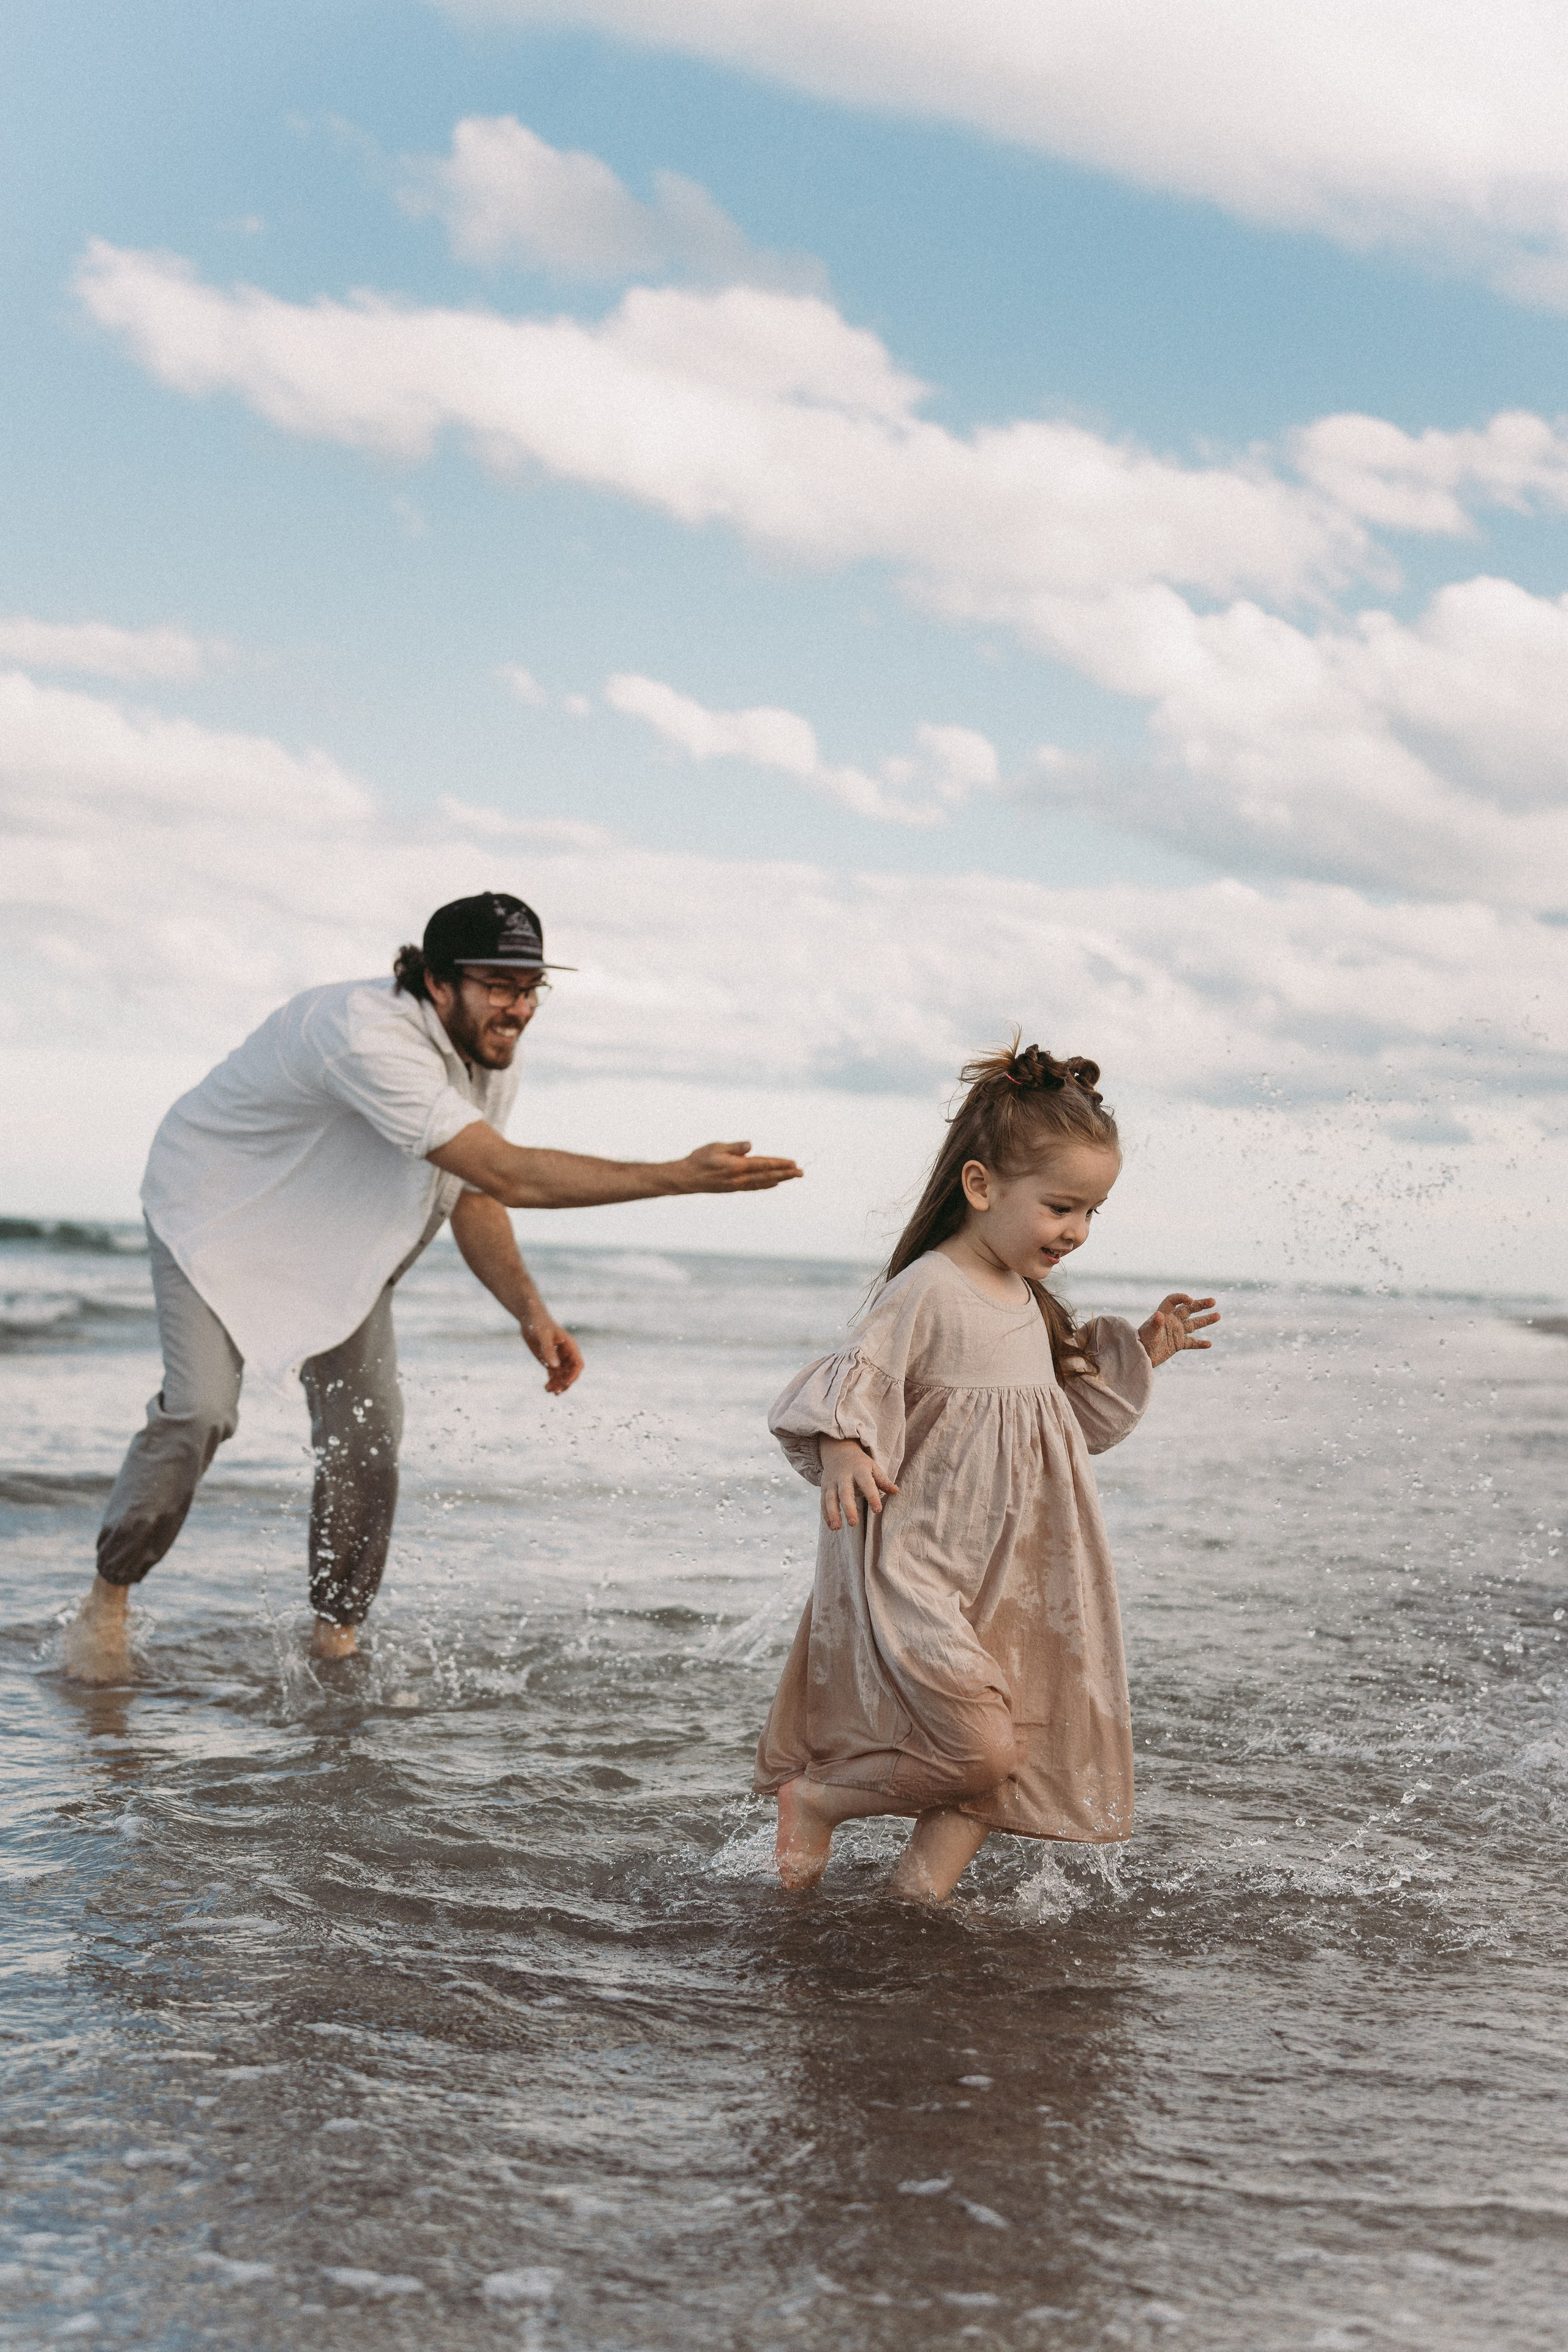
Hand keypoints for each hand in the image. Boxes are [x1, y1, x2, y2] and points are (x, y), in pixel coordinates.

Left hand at [521, 1315, 584, 1394]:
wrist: (530, 1319)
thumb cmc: (539, 1323)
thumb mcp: (543, 1336)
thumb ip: (548, 1351)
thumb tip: (554, 1366)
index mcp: (570, 1346)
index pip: (577, 1364)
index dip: (573, 1374)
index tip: (565, 1382)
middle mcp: (566, 1354)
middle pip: (570, 1372)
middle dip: (565, 1382)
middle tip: (557, 1391)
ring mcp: (557, 1358)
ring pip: (561, 1375)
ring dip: (558, 1384)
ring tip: (549, 1391)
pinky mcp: (549, 1360)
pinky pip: (553, 1374)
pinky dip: (551, 1381)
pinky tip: (546, 1388)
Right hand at [675, 1139, 803, 1193]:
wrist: (686, 1179)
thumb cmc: (699, 1159)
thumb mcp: (716, 1147)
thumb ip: (734, 1147)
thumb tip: (750, 1145)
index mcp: (737, 1166)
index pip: (764, 1164)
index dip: (780, 1164)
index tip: (794, 1163)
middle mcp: (740, 1178)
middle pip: (768, 1175)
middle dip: (786, 1174)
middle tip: (802, 1172)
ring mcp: (738, 1185)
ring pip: (763, 1183)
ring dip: (779, 1179)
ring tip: (793, 1177)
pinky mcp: (734, 1189)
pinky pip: (755, 1187)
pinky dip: (767, 1185)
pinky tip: (774, 1183)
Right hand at [819, 1436, 898, 1530]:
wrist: (838, 1450)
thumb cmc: (860, 1463)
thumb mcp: (872, 1467)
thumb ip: (882, 1480)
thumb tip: (896, 1491)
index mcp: (859, 1469)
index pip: (866, 1483)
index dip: (872, 1496)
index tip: (877, 1510)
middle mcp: (844, 1476)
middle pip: (845, 1493)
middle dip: (848, 1508)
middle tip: (854, 1523)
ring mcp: (832, 1481)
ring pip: (830, 1498)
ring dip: (833, 1513)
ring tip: (837, 1528)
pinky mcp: (824, 1487)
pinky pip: (823, 1501)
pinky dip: (826, 1514)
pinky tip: (831, 1526)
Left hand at [1138, 1293, 1219, 1366]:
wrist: (1140, 1356)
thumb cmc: (1141, 1342)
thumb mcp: (1149, 1332)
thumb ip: (1155, 1324)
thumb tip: (1159, 1315)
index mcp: (1164, 1314)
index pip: (1173, 1301)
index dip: (1181, 1298)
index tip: (1190, 1300)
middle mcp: (1172, 1321)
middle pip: (1188, 1310)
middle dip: (1200, 1305)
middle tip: (1213, 1301)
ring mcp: (1176, 1332)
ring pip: (1193, 1324)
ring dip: (1205, 1320)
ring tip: (1218, 1315)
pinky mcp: (1178, 1344)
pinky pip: (1191, 1343)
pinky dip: (1200, 1343)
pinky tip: (1209, 1343)